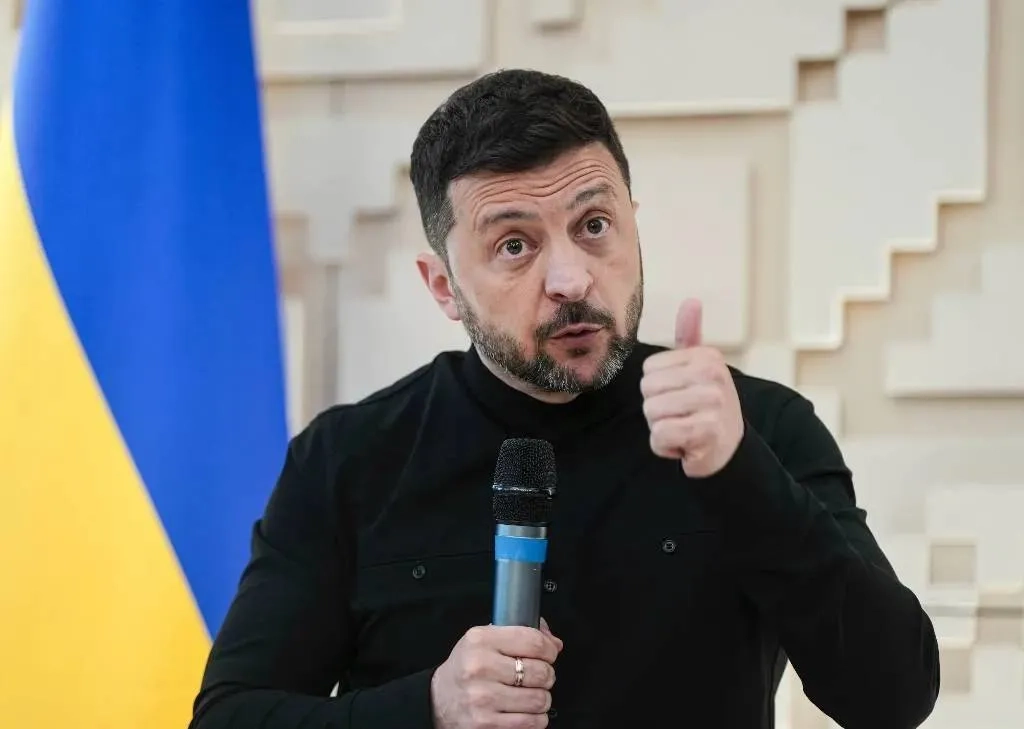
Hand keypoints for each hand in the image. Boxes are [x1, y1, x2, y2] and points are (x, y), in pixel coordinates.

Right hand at [430, 619, 562, 728]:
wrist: (438, 700)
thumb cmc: (467, 668)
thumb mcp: (484, 640)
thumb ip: (519, 634)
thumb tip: (554, 642)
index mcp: (480, 640)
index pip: (533, 641)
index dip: (549, 649)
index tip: (549, 653)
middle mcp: (480, 667)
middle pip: (540, 671)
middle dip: (547, 675)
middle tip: (539, 676)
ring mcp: (482, 698)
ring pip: (539, 699)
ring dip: (542, 698)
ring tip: (530, 694)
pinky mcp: (486, 724)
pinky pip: (531, 722)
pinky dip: (536, 718)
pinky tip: (525, 710)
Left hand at [640, 298, 743, 477]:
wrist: (728, 450)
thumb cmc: (707, 407)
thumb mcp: (700, 368)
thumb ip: (690, 335)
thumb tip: (692, 300)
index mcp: (706, 356)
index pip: (648, 370)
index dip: (658, 389)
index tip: (682, 397)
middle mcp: (713, 375)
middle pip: (647, 390)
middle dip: (657, 410)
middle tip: (683, 416)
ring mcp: (713, 402)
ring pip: (651, 412)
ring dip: (661, 429)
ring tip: (684, 428)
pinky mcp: (707, 431)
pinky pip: (660, 435)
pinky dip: (665, 447)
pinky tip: (684, 445)